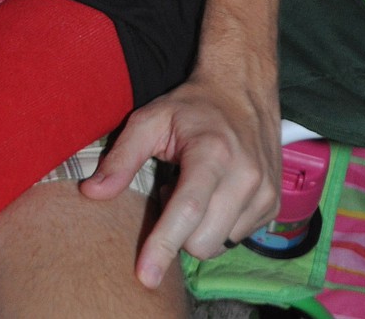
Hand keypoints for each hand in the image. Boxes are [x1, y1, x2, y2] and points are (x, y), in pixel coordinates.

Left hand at [80, 64, 279, 288]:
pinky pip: (236, 239)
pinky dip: (218, 225)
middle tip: (171, 190)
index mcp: (212, 153)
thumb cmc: (190, 107)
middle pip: (201, 240)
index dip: (163, 245)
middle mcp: (245, 176)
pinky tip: (214, 194)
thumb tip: (91, 193)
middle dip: (177, 231)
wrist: (242, 90)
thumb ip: (121, 157)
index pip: (187, 211)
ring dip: (198, 228)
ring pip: (218, 245)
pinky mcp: (273, 205)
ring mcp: (265, 192)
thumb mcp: (149, 120)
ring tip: (194, 188)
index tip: (146, 275)